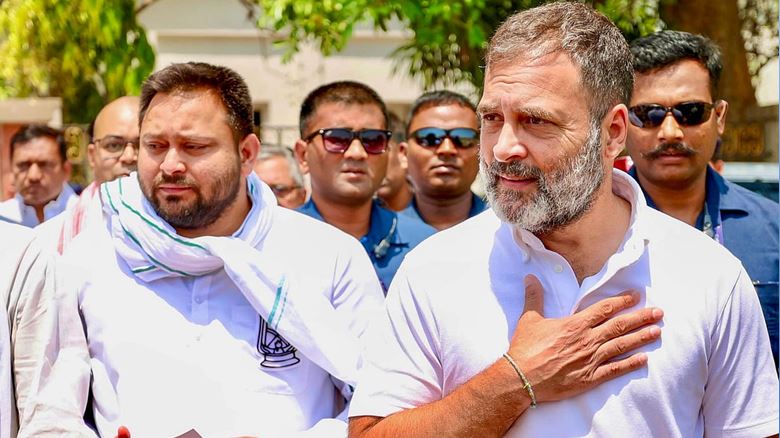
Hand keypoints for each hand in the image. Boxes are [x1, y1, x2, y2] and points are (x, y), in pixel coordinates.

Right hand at [507, 275, 661, 402]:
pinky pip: (615, 370)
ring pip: (622, 345)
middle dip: (641, 317)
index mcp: (575, 324)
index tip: (636, 295)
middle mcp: (588, 340)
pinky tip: (644, 359)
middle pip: (620, 325)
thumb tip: (530, 278)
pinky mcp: (590, 378)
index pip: (604, 309)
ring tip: (657, 331)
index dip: (622, 301)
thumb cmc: (525, 349)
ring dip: (641, 338)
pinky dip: (631, 364)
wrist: (522, 378)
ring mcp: (591, 360)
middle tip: (659, 312)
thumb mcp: (529, 319)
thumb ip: (534, 297)